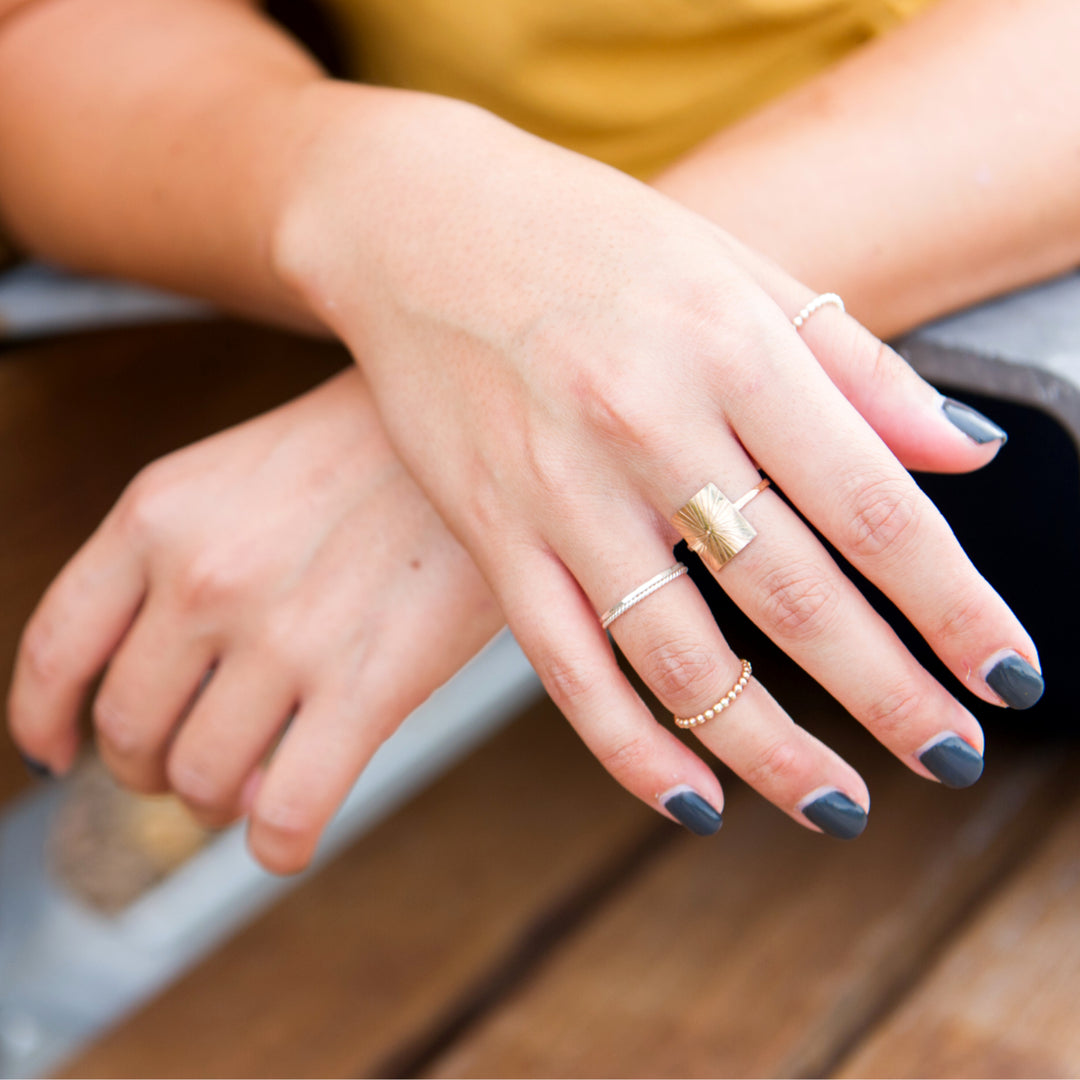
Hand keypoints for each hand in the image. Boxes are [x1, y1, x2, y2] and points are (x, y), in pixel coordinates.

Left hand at [7, 369, 501, 871]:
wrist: (483, 425)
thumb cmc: (370, 446)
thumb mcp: (241, 473)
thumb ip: (178, 566)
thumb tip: (170, 695)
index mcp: (158, 515)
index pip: (57, 648)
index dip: (45, 720)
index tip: (55, 753)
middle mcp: (205, 577)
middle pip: (128, 731)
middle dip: (150, 768)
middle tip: (194, 761)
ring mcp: (284, 635)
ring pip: (202, 781)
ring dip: (216, 803)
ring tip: (251, 783)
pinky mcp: (368, 686)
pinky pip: (288, 814)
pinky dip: (277, 846)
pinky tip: (289, 834)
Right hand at [276, 92, 1037, 836]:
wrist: (422, 226)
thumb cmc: (595, 242)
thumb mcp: (739, 272)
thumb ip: (858, 369)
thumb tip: (969, 459)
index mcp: (731, 347)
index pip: (871, 503)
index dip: (951, 604)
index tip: (1008, 675)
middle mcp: (648, 422)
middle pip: (790, 594)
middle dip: (890, 693)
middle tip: (952, 757)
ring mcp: (559, 488)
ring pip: (678, 657)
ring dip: (771, 750)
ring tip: (840, 805)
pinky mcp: (491, 532)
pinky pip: (567, 667)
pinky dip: (633, 748)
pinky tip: (696, 800)